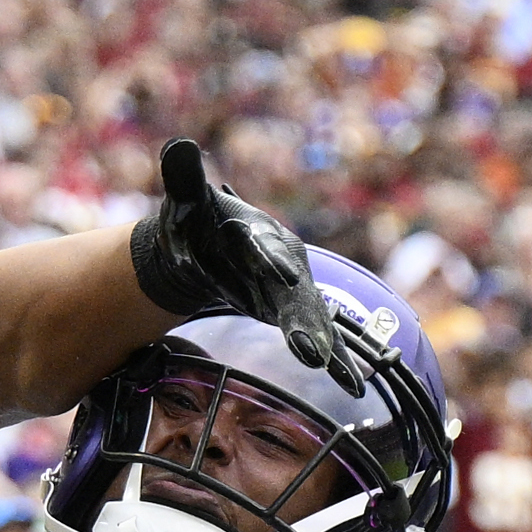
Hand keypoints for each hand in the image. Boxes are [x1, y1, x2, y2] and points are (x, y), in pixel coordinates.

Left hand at [135, 139, 359, 393]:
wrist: (211, 245)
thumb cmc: (198, 222)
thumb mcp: (187, 202)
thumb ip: (183, 179)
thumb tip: (177, 146)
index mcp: (260, 235)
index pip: (264, 249)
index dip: (272, 262)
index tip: (282, 277)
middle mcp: (284, 262)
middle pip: (295, 294)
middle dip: (303, 320)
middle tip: (311, 350)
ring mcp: (291, 291)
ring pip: (311, 320)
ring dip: (323, 346)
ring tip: (339, 374)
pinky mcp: (293, 312)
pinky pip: (321, 339)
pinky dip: (337, 361)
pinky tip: (354, 385)